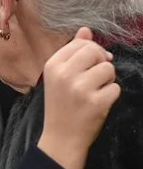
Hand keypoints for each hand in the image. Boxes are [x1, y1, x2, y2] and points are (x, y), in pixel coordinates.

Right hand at [38, 28, 120, 168]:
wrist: (61, 138)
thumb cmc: (62, 105)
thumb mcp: (59, 77)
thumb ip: (72, 52)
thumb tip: (86, 30)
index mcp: (52, 65)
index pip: (81, 43)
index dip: (91, 53)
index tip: (87, 66)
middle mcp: (64, 74)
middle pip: (96, 52)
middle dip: (100, 63)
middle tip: (92, 80)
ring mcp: (80, 88)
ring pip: (108, 69)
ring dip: (107, 81)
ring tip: (93, 93)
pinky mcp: (95, 102)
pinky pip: (115, 88)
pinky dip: (110, 97)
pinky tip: (97, 106)